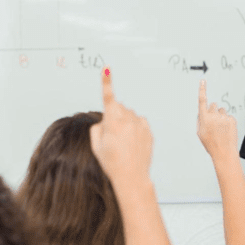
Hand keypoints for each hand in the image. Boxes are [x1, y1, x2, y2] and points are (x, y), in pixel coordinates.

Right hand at [89, 68, 153, 184]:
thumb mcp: (96, 145)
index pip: (108, 97)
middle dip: (113, 116)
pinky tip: (132, 142)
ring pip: (129, 115)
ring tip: (123, 143)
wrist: (132, 176)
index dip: (106, 82)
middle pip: (118, 108)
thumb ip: (98, 127)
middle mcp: (128, 119)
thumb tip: (106, 120)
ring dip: (124, 123)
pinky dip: (134, 128)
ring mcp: (140, 124)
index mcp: (112, 121)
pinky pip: (139, 122)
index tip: (107, 69)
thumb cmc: (112, 162)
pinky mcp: (148, 130)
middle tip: (111, 137)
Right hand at [196, 80, 238, 159]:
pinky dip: (227, 122)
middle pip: (213, 105)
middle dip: (213, 111)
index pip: (202, 100)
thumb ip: (200, 120)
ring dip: (221, 117)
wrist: (224, 152)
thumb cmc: (210, 144)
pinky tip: (227, 131)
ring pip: (222, 111)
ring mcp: (224, 117)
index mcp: (204, 118)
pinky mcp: (232, 119)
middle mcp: (213, 115)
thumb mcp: (200, 133)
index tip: (203, 81)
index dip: (202, 90)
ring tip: (221, 129)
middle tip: (214, 123)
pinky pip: (228, 117)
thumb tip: (203, 112)